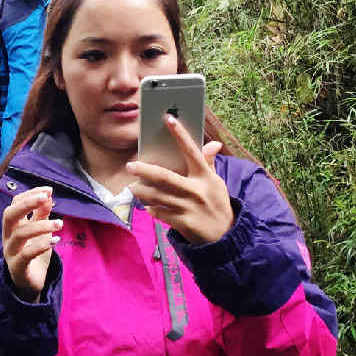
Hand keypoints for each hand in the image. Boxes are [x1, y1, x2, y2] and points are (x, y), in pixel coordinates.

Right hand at [2, 187, 61, 299]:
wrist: (31, 284)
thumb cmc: (35, 254)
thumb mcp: (41, 232)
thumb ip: (42, 215)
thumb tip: (48, 195)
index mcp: (12, 226)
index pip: (14, 204)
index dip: (29, 194)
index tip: (48, 190)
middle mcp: (8, 237)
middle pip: (9, 215)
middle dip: (27, 204)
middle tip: (45, 198)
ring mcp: (11, 252)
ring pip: (20, 234)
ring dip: (41, 225)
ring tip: (60, 223)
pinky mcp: (17, 267)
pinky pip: (26, 254)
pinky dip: (41, 245)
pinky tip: (55, 241)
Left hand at [127, 114, 232, 244]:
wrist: (225, 236)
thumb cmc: (216, 204)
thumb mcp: (216, 183)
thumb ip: (208, 163)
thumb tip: (214, 144)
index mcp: (205, 176)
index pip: (192, 151)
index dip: (180, 134)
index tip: (168, 119)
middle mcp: (196, 190)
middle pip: (165, 177)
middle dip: (145, 170)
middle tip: (130, 165)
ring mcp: (189, 207)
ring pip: (157, 196)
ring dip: (142, 191)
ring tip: (133, 187)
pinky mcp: (183, 223)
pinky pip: (160, 213)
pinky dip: (151, 208)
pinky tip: (147, 205)